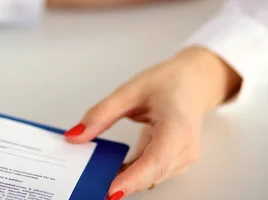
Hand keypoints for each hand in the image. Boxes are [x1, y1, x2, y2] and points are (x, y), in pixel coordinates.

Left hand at [64, 47, 241, 199]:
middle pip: (151, 174)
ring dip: (125, 178)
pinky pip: (151, 173)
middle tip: (91, 181)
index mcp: (176, 126)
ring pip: (151, 177)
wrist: (195, 81)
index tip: (110, 191)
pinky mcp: (177, 161)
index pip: (156, 161)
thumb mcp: (129, 91)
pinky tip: (112, 167)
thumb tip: (76, 135)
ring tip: (97, 172)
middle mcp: (185, 147)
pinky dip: (132, 172)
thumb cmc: (169, 82)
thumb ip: (101, 114)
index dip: (133, 179)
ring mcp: (183, 157)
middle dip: (122, 182)